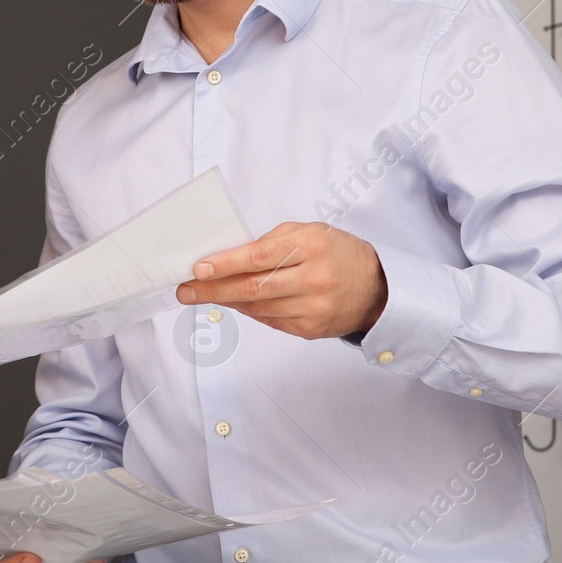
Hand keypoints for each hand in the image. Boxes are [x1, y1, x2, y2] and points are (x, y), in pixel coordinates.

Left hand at [176, 221, 387, 339]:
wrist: (376, 288)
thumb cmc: (335, 252)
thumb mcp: (308, 233)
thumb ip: (270, 242)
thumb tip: (227, 258)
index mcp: (311, 246)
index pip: (260, 257)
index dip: (226, 264)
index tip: (198, 268)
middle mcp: (314, 278)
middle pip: (254, 288)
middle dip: (213, 290)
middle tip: (185, 290)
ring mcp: (314, 308)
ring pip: (258, 307)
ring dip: (227, 301)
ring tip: (203, 293)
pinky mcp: (310, 329)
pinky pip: (269, 320)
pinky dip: (249, 311)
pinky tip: (235, 303)